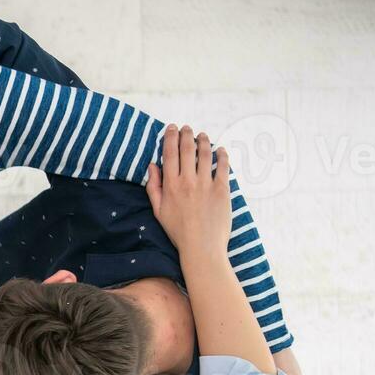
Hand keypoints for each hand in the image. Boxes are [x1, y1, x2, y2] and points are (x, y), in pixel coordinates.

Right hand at [145, 125, 230, 262]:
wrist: (201, 247)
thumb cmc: (178, 231)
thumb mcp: (158, 211)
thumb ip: (153, 187)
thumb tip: (152, 166)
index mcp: (171, 185)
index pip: (169, 153)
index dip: (170, 137)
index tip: (172, 128)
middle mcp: (188, 181)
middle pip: (187, 149)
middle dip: (187, 134)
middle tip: (187, 128)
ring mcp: (206, 184)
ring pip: (205, 154)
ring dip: (203, 141)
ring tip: (202, 136)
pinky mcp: (222, 189)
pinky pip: (223, 166)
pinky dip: (222, 155)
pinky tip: (220, 150)